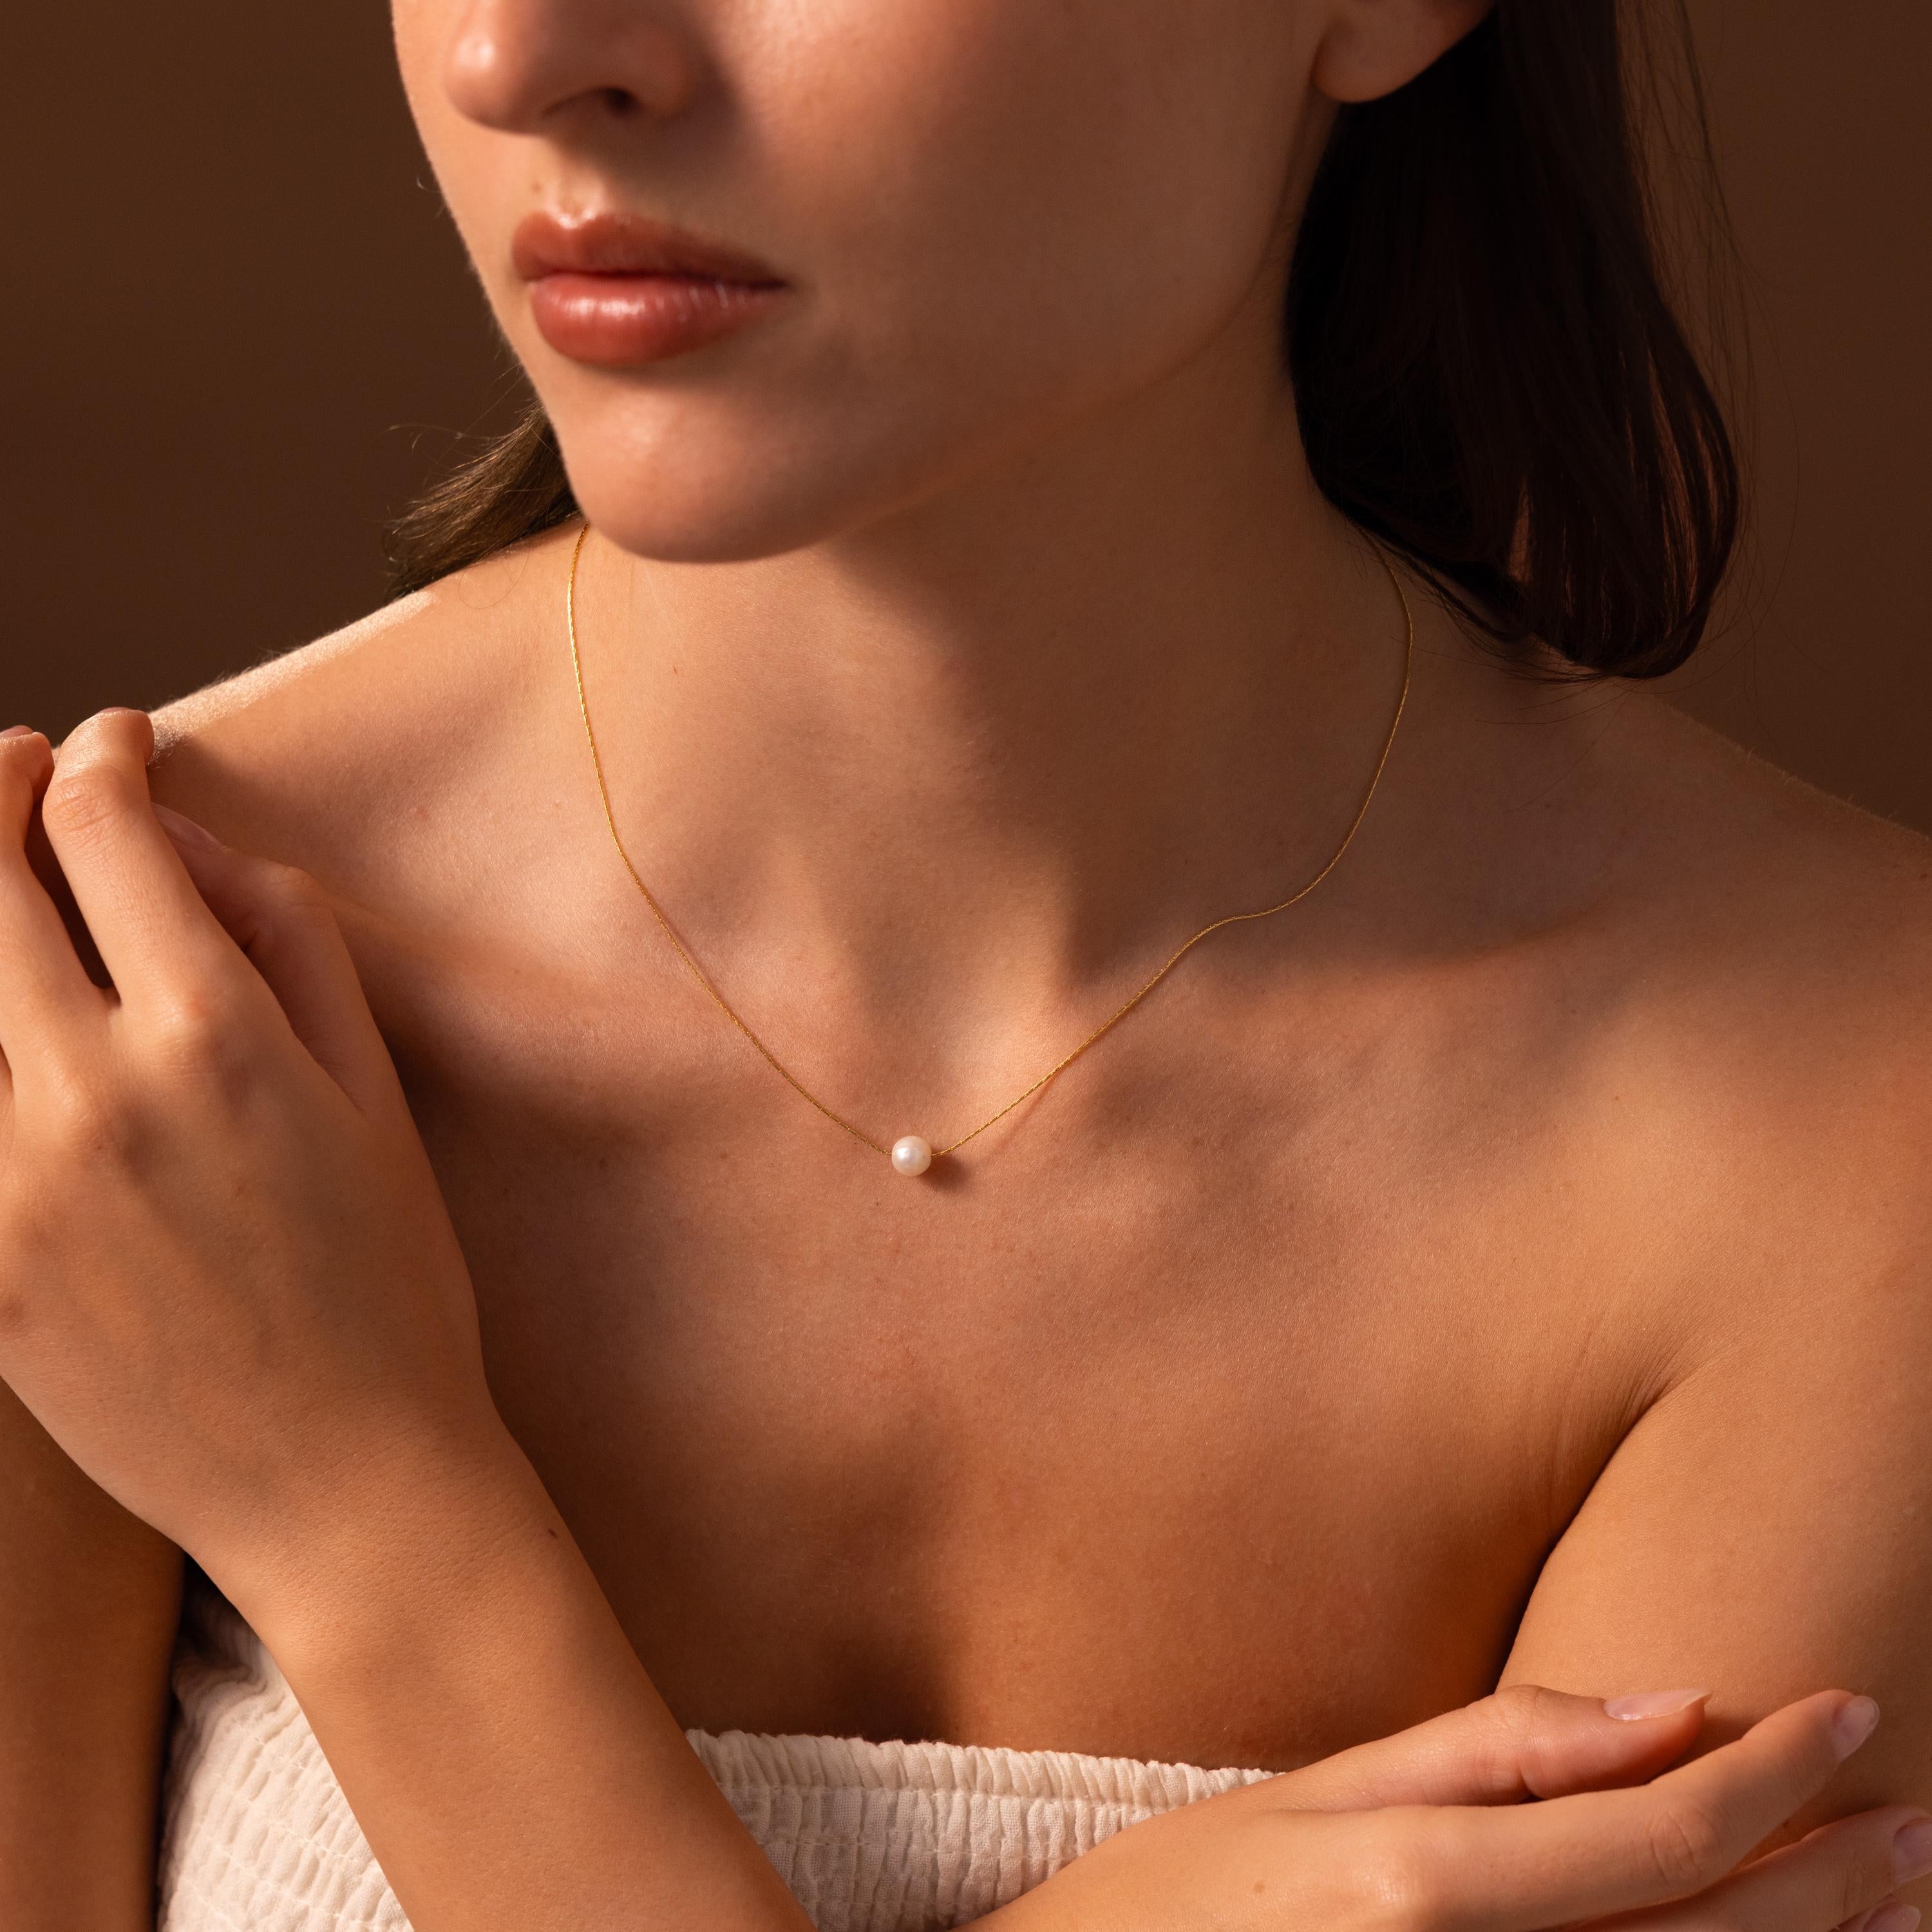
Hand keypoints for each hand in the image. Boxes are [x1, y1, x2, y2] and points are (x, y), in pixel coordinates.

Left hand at [0, 713, 509, 1620]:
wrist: (345, 1485)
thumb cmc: (391, 1289)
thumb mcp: (378, 1098)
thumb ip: (293, 947)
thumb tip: (197, 850)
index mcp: (216, 1039)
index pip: (109, 834)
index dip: (102, 761)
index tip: (114, 742)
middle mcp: (88, 1095)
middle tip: (11, 767)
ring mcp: (7, 1189)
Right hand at [989, 1685, 1928, 1931]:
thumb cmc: (1175, 1899)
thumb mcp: (1306, 1792)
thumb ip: (1484, 1755)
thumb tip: (1662, 1708)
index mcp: (1423, 1891)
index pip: (1660, 1833)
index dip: (1777, 1775)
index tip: (1849, 1711)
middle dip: (1834, 1879)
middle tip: (1917, 1816)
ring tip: (1892, 1899)